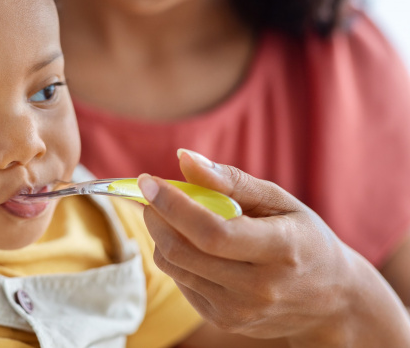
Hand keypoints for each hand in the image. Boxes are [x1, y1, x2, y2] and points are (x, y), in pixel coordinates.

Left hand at [138, 149, 409, 346]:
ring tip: (170, 214)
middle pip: (184, 251)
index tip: (149, 181)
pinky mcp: (225, 321)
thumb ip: (232, 180)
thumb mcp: (280, 201)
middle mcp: (259, 288)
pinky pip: (181, 282)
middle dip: (156, 217)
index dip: (173, 205)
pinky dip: (176, 256)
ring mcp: (240, 311)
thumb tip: (184, 157)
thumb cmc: (303, 238)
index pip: (212, 232)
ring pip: (175, 267)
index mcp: (280, 250)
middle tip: (150, 193)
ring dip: (160, 235)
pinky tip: (191, 243)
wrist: (330, 301)